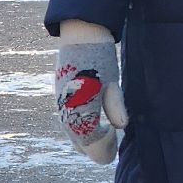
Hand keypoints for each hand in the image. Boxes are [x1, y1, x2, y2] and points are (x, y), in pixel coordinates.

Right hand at [54, 22, 127, 163]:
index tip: (118, 137)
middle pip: (80, 144)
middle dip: (97, 147)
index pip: (92, 144)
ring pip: (73, 134)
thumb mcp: (112, 82)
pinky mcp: (60, 97)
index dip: (106, 147)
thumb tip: (122, 126)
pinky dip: (81, 127)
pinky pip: (69, 122)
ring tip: (106, 130)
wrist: (81, 35)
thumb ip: (115, 106)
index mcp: (79, 112)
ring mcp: (61, 105)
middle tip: (114, 139)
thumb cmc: (100, 58)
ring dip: (88, 138)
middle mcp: (66, 113)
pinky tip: (94, 118)